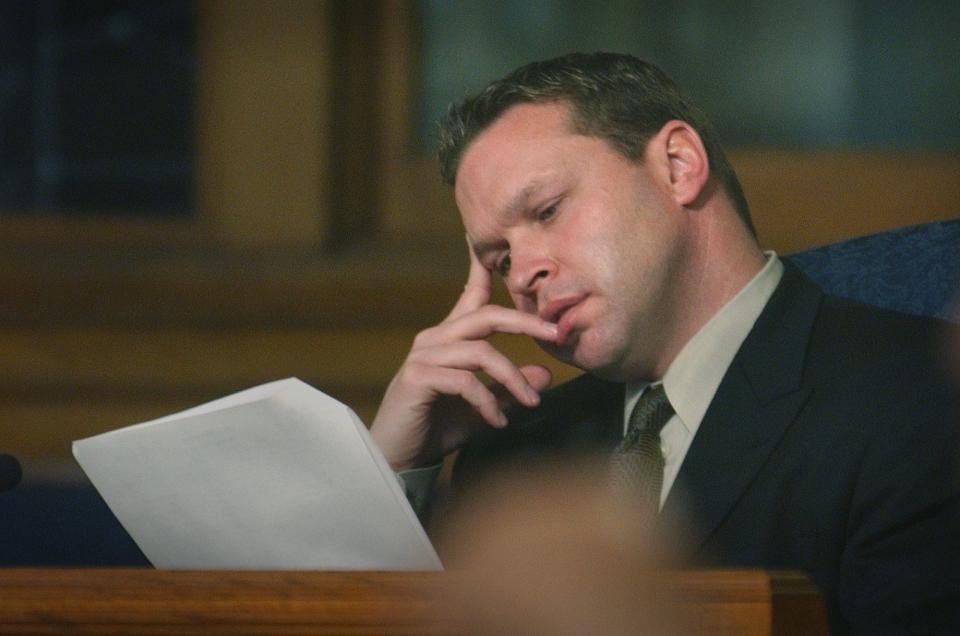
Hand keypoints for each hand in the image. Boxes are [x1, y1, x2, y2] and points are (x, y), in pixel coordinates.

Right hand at [370, 243, 557, 470]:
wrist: (397, 458)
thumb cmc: (436, 428)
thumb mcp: (483, 407)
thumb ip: (509, 389)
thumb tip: (546, 374)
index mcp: (448, 339)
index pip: (470, 296)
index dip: (481, 268)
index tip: (487, 241)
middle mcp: (434, 340)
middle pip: (485, 316)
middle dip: (526, 322)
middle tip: (556, 335)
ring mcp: (423, 357)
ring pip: (481, 352)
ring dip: (513, 378)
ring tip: (531, 403)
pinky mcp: (417, 378)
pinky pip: (465, 381)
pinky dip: (488, 401)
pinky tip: (497, 421)